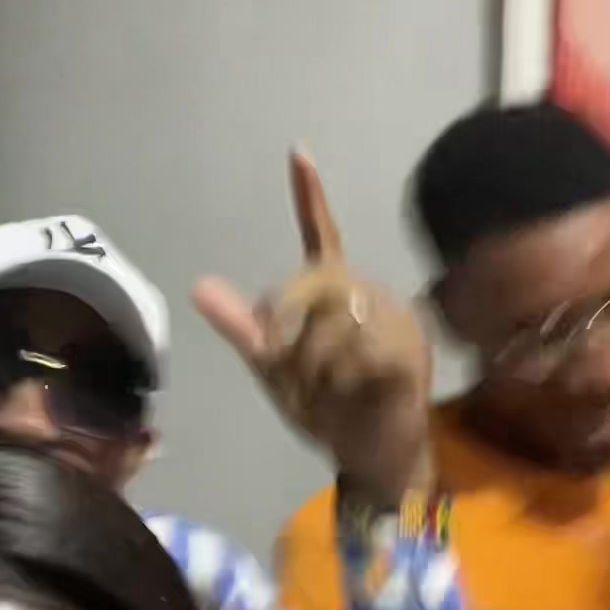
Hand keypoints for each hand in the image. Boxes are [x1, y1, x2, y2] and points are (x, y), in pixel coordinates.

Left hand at [192, 150, 432, 508]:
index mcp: (338, 293)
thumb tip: (199, 285)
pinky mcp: (410, 354)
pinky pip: (357, 356)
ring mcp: (396, 321)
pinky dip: (341, 383)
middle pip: (311, 288)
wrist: (375, 457)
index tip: (296, 152)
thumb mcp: (274, 369)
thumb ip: (244, 328)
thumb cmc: (329, 409)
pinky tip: (352, 397)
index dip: (308, 196)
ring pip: (332, 323)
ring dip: (314, 367)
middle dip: (291, 336)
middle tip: (297, 379)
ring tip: (328, 393)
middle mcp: (370, 295)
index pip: (320, 236)